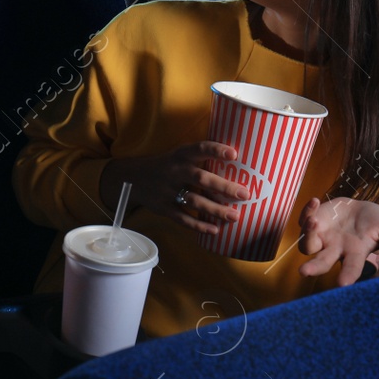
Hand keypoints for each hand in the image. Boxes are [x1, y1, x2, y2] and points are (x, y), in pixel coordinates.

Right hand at [102, 142, 250, 235]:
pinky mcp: (164, 207)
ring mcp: (168, 190)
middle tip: (244, 194)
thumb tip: (238, 165)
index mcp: (182, 155)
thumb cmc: (169, 165)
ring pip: (195, 201)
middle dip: (223, 187)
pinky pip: (182, 218)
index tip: (234, 155)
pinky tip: (214, 229)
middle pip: (201, 178)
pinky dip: (198, 225)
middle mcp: (176, 171)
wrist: (134, 178)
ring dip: (215, 209)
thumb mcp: (180, 155)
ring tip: (235, 216)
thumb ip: (202, 159)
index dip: (216, 150)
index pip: (200, 148)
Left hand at [297, 197, 378, 285]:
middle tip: (304, 272)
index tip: (342, 284)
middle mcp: (335, 250)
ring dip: (308, 234)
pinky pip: (305, 219)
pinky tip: (314, 202)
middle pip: (321, 262)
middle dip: (313, 268)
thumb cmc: (377, 224)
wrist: (362, 209)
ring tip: (314, 222)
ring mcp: (322, 237)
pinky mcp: (314, 221)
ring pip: (308, 242)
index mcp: (355, 254)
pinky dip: (307, 212)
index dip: (347, 275)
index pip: (351, 268)